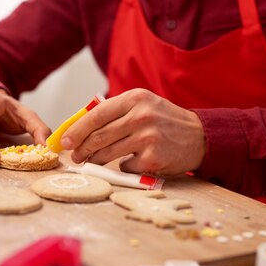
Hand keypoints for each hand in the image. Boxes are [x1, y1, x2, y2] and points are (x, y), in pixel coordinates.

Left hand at [61, 88, 205, 175]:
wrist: (200, 137)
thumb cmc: (165, 122)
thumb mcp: (144, 105)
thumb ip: (116, 112)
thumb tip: (80, 126)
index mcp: (136, 99)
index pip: (97, 114)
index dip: (77, 129)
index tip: (65, 140)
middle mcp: (141, 116)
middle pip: (99, 136)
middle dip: (82, 148)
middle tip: (75, 155)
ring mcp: (148, 138)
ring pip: (108, 153)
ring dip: (96, 160)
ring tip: (92, 161)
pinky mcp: (153, 159)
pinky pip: (126, 166)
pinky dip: (124, 166)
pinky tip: (132, 161)